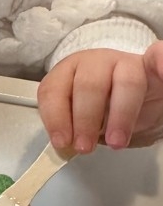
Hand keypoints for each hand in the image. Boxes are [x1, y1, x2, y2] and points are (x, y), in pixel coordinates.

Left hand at [37, 42, 162, 152]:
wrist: (141, 96)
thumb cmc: (106, 107)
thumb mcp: (86, 118)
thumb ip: (74, 126)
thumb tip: (65, 145)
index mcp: (70, 72)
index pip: (54, 89)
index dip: (56, 117)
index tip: (62, 142)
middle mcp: (96, 63)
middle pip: (88, 85)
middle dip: (84, 119)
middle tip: (84, 146)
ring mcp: (125, 63)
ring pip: (124, 81)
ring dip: (120, 114)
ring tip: (116, 141)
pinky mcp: (150, 67)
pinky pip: (156, 59)